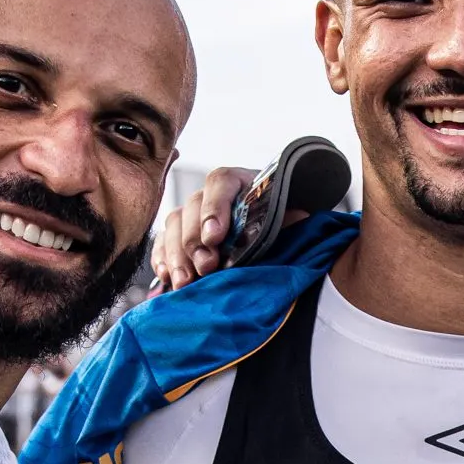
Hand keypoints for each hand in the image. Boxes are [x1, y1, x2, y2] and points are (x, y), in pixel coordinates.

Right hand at [147, 166, 314, 292]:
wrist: (282, 238)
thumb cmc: (288, 227)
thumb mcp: (294, 220)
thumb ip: (293, 220)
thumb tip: (301, 221)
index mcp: (242, 182)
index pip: (220, 182)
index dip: (214, 207)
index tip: (215, 237)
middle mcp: (213, 194)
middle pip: (192, 206)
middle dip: (195, 240)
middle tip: (205, 266)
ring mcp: (193, 214)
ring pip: (174, 224)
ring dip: (177, 255)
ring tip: (185, 281)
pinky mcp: (179, 235)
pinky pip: (162, 242)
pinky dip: (162, 259)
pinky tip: (168, 278)